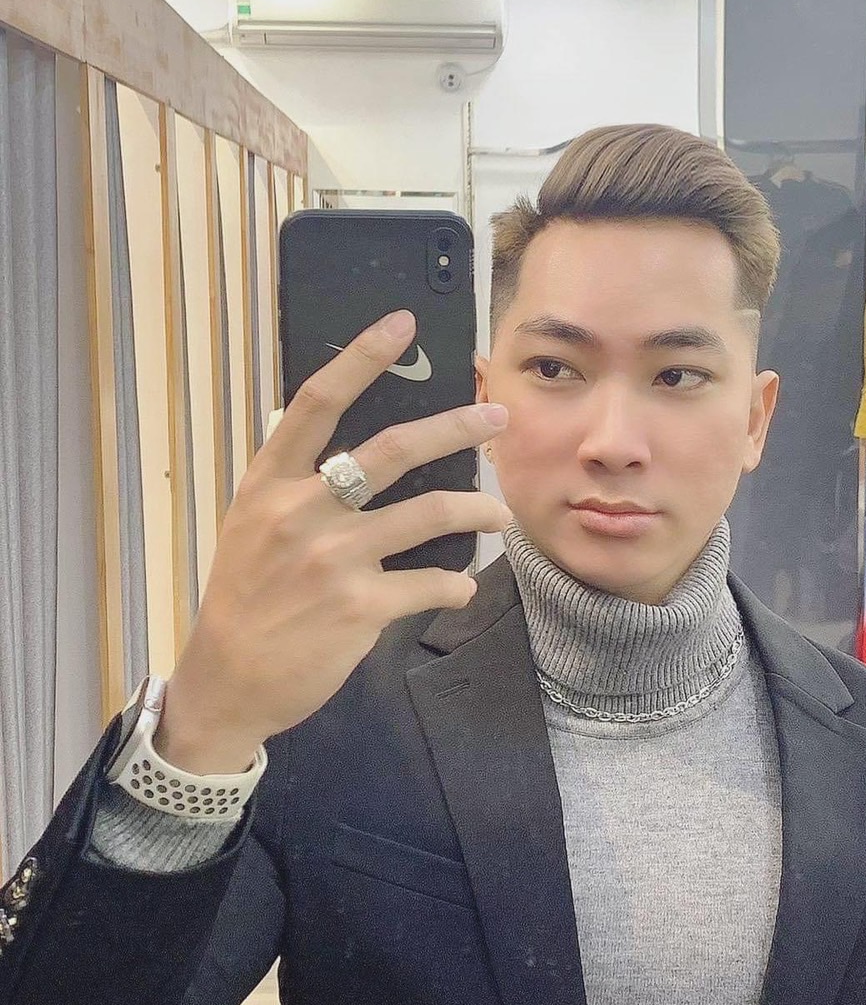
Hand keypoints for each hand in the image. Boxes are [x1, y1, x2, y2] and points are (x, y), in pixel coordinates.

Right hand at [157, 310, 511, 774]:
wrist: (227, 680)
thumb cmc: (245, 598)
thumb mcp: (250, 527)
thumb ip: (291, 483)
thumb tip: (325, 432)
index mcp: (269, 484)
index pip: (315, 403)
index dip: (360, 359)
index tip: (402, 323)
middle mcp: (300, 512)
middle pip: (391, 450)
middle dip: (455, 427)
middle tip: (497, 415)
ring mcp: (332, 559)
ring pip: (429, 514)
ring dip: (478, 510)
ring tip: (499, 513)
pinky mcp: (360, 608)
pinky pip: (431, 581)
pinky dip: (455, 582)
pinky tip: (460, 584)